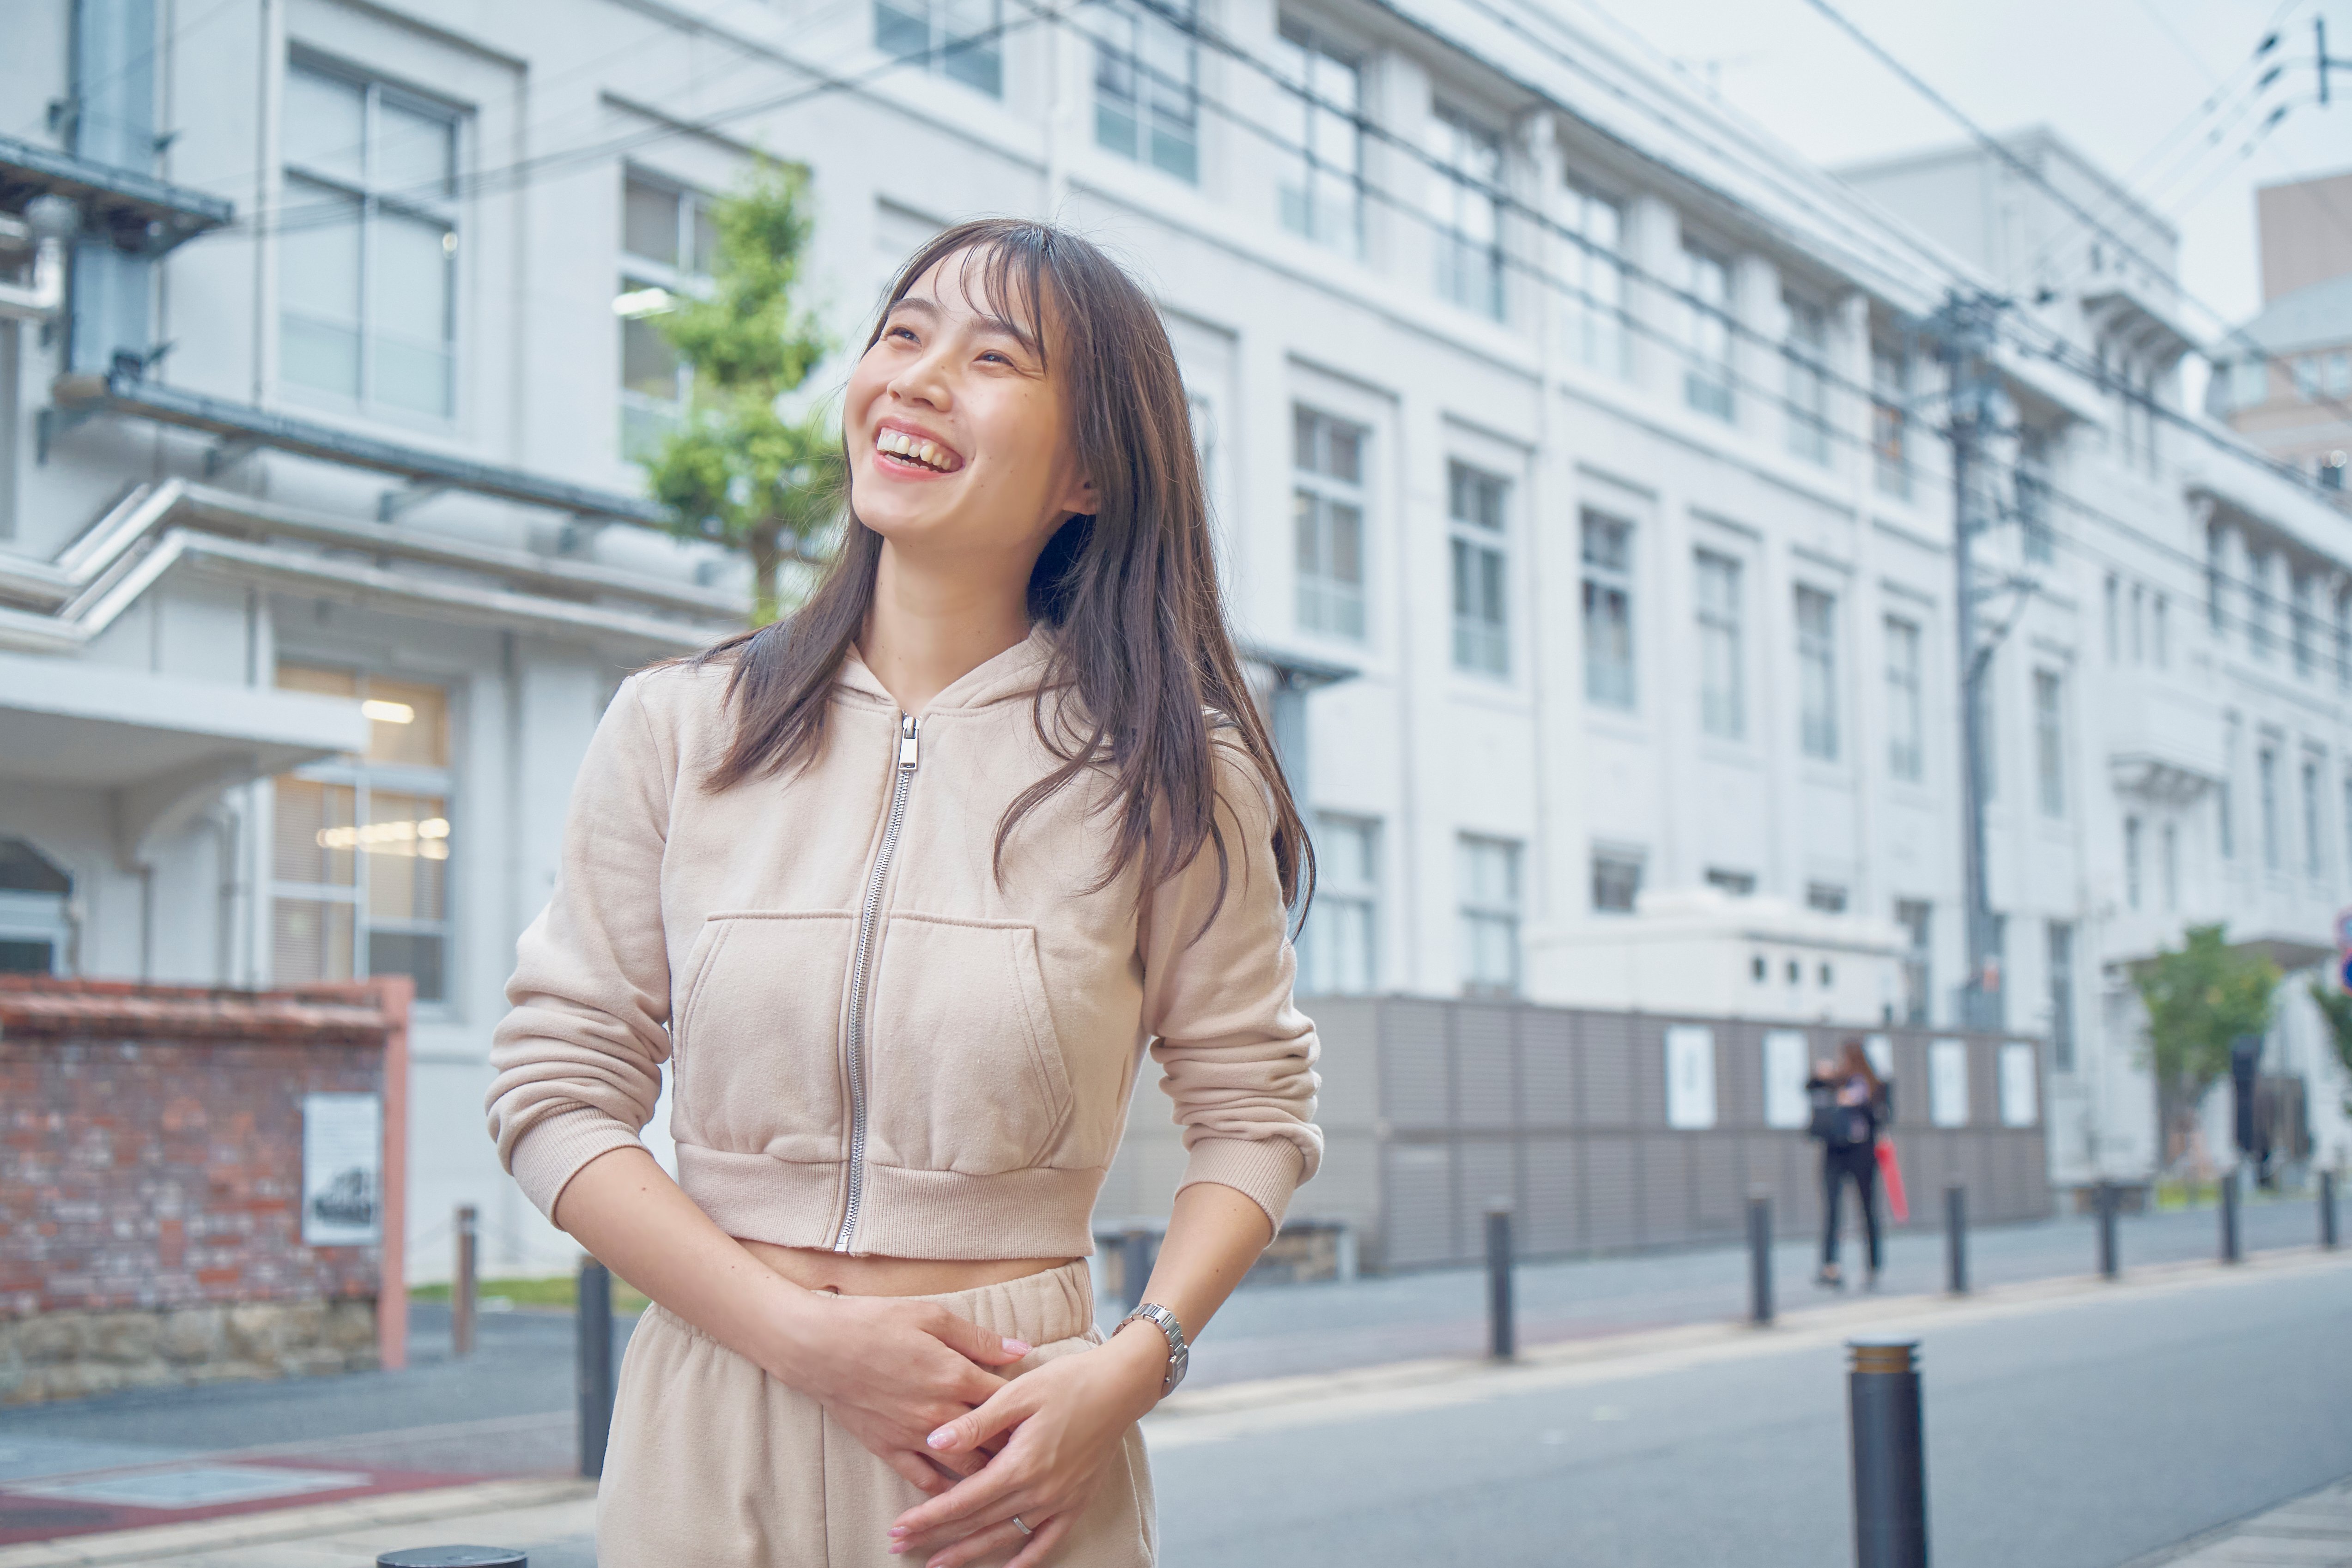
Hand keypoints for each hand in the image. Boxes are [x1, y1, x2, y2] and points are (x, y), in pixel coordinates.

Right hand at [772, 1294, 1032, 1495]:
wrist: (817, 1346)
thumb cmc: (874, 1322)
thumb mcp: (932, 1316)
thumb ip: (979, 1339)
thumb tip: (1022, 1351)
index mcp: (955, 1376)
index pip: (1008, 1400)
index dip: (1030, 1406)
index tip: (1047, 1410)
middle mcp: (940, 1413)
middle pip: (994, 1440)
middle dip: (1018, 1446)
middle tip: (1039, 1450)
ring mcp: (914, 1436)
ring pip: (966, 1468)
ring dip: (990, 1474)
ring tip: (1012, 1477)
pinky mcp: (889, 1449)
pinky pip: (925, 1480)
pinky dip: (947, 1491)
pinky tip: (963, 1496)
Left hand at [885, 1324, 1165, 1564]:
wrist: (1120, 1386)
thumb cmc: (1067, 1382)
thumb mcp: (1018, 1393)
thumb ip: (976, 1422)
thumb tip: (934, 1441)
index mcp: (1019, 1465)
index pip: (963, 1500)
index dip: (928, 1516)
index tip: (898, 1527)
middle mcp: (1038, 1491)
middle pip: (977, 1523)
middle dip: (936, 1537)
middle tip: (900, 1545)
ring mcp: (1059, 1501)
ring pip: (1005, 1537)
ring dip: (968, 1553)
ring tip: (936, 1564)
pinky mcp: (1076, 1502)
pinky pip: (1047, 1541)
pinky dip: (1027, 1560)